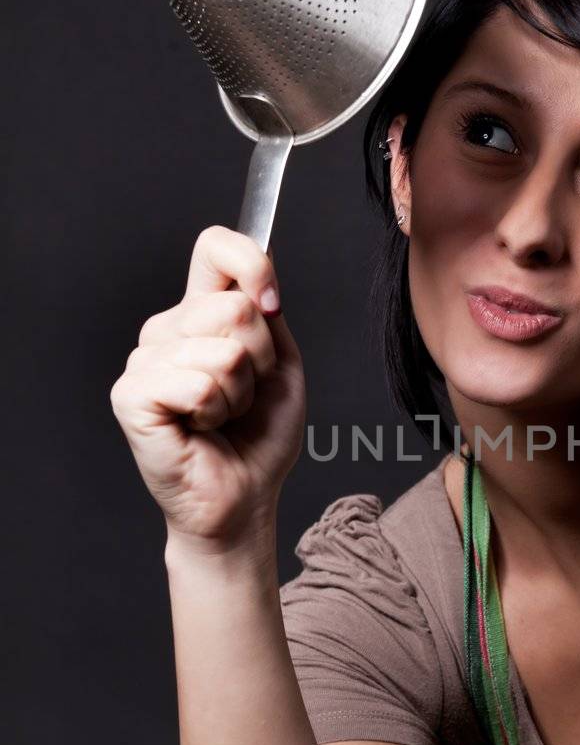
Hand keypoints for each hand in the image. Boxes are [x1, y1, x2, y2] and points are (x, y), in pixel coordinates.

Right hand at [110, 225, 305, 547]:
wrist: (244, 496)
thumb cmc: (258, 436)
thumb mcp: (282, 365)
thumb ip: (267, 316)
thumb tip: (256, 286)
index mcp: (200, 313)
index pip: (216, 247)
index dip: (252, 264)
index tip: (273, 306)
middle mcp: (166, 329)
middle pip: (235, 307)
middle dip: (261, 360)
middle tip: (243, 396)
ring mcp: (144, 361)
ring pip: (224, 350)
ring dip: (240, 394)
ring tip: (221, 415)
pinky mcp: (132, 395)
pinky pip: (198, 384)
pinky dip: (216, 412)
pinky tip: (200, 428)